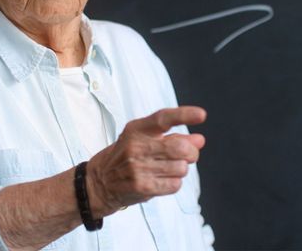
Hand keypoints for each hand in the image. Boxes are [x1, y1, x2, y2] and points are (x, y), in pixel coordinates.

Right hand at [85, 106, 206, 216]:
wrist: (99, 181)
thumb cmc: (126, 156)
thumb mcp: (144, 139)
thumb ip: (172, 136)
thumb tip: (199, 140)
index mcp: (137, 128)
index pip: (163, 118)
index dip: (184, 115)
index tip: (202, 115)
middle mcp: (136, 146)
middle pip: (180, 147)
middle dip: (192, 152)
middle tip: (189, 155)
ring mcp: (138, 167)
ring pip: (181, 167)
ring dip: (181, 169)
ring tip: (168, 169)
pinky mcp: (142, 186)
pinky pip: (175, 184)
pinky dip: (175, 182)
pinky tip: (163, 180)